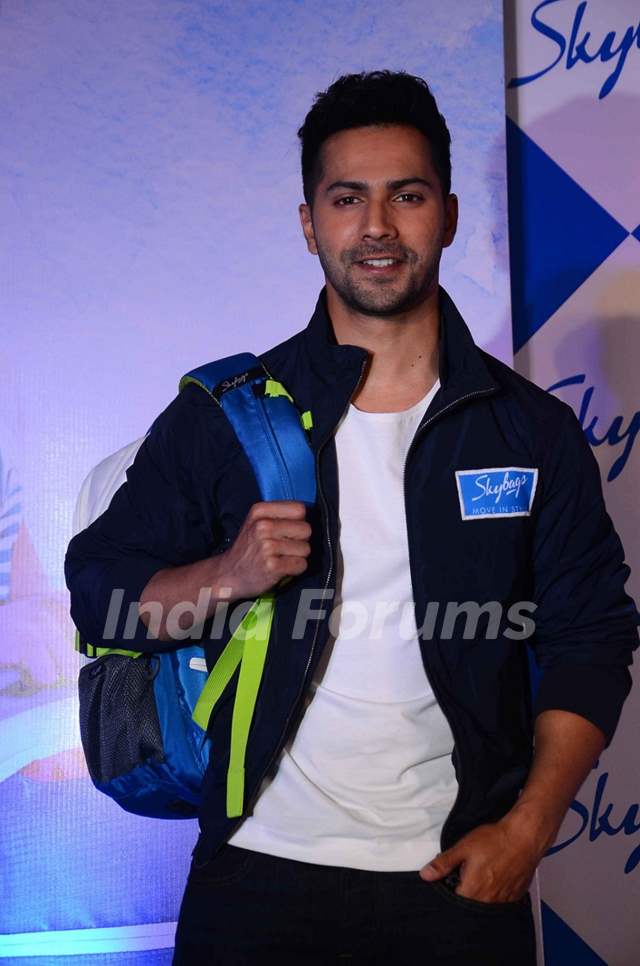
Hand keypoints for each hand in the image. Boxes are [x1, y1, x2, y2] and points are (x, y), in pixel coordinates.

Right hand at [218, 501, 311, 599]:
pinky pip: (301, 565)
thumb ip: (278, 515)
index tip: (288, 530)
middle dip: (300, 540)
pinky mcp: (272, 566)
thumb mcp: (256, 522)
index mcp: (260, 511)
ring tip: (281, 558)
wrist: (229, 574)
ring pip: (306, 548)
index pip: (299, 509)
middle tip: (285, 547)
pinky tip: (282, 568)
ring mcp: (267, 546)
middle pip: (306, 529)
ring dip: (298, 556)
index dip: (298, 521)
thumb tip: (308, 514)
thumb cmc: (248, 548)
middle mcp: (262, 526)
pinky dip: (296, 569)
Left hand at [419, 812, 546, 902]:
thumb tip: (426, 875)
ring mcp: (504, 901)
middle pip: (470, 904)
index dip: (451, 889)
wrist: (524, 837)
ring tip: (484, 872)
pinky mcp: (515, 897)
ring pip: (486, 904)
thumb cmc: (496, 841)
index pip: (454, 901)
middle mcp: (489, 901)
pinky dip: (495, 892)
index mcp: (473, 891)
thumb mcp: (463, 848)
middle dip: (466, 891)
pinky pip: (501, 901)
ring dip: (481, 893)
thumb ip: (443, 864)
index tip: (452, 879)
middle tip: (469, 872)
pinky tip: (496, 876)